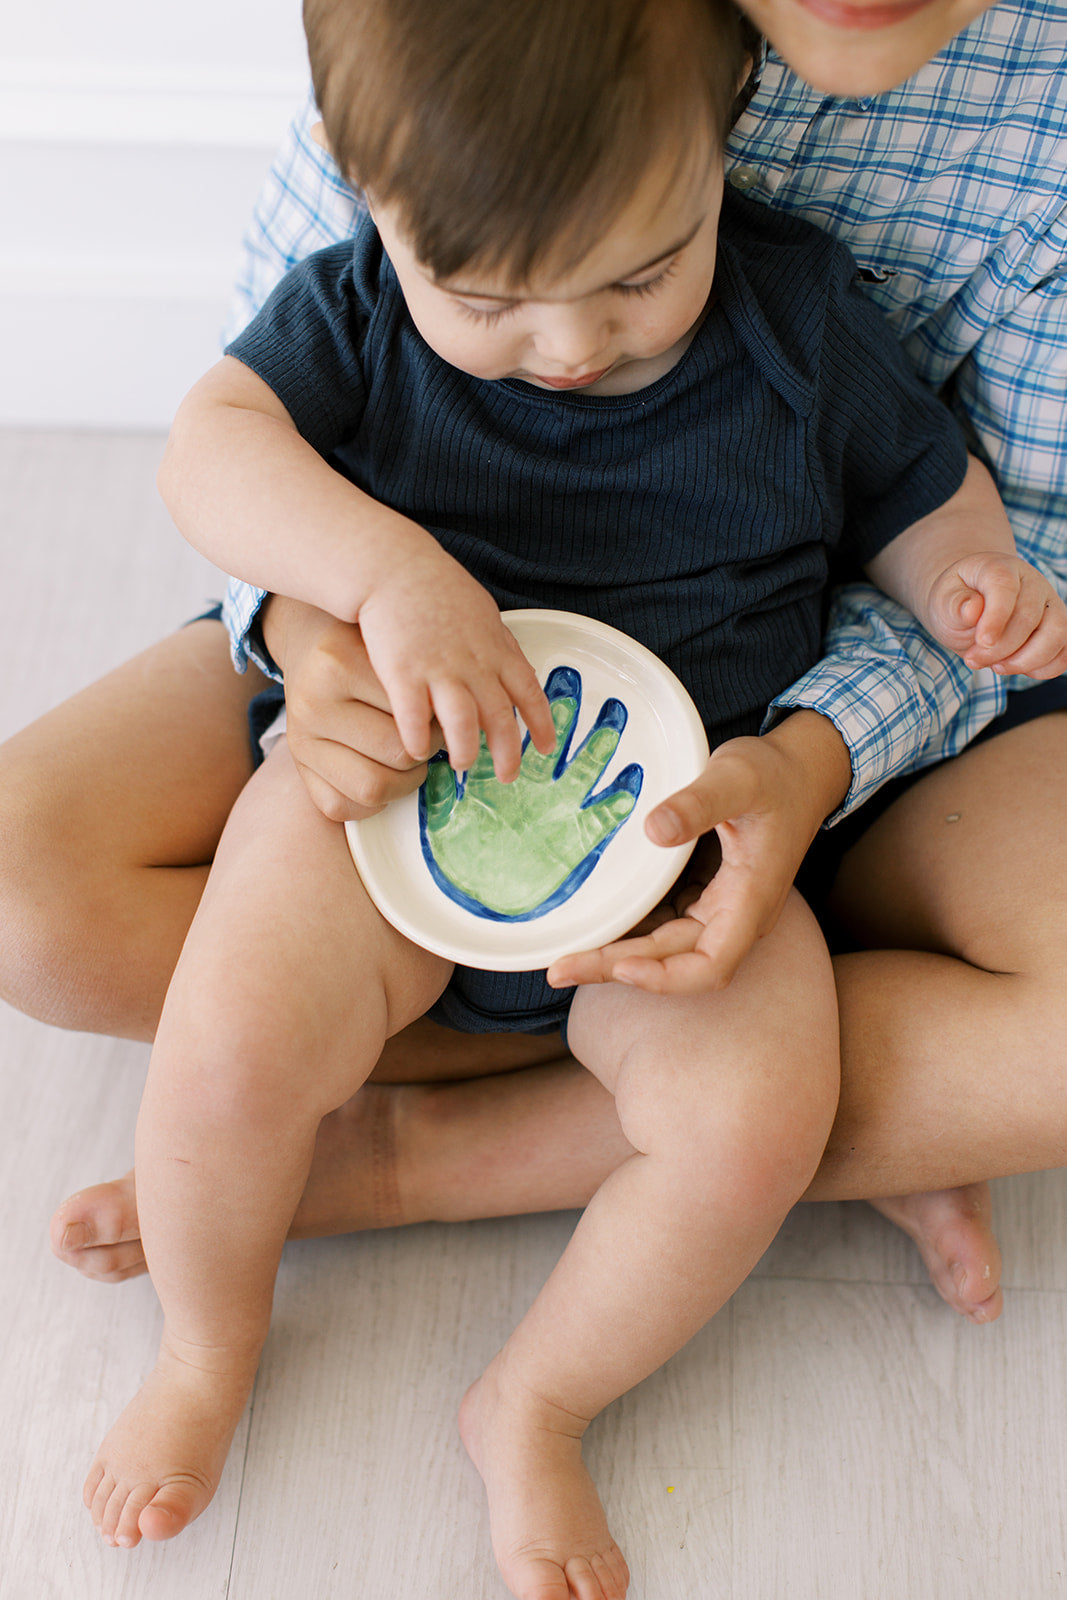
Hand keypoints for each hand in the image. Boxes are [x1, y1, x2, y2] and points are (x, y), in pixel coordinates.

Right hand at [261, 595, 428, 821]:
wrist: (309, 645)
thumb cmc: (363, 645)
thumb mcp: (391, 644)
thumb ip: (420, 679)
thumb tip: (458, 731)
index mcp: (338, 663)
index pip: (415, 714)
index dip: (440, 721)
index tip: (441, 713)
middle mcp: (312, 704)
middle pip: (399, 754)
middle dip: (426, 752)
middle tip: (429, 736)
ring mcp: (300, 741)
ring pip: (373, 788)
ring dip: (404, 782)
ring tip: (410, 757)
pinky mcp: (298, 768)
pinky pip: (344, 807)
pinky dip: (372, 802)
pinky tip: (381, 772)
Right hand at [357, 545, 556, 779]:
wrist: (394, 565)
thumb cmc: (434, 586)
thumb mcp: (480, 611)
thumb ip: (494, 643)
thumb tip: (507, 666)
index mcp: (496, 647)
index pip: (528, 691)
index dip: (540, 723)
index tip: (546, 747)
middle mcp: (474, 662)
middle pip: (500, 717)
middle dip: (508, 752)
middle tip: (508, 776)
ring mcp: (440, 668)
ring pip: (463, 723)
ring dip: (464, 750)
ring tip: (461, 764)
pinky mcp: (403, 672)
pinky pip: (414, 718)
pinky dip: (418, 739)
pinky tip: (415, 751)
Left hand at [423, 668, 641, 918]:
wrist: (487, 899)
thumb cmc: (465, 862)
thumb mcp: (446, 823)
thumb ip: (442, 795)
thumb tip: (429, 763)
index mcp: (504, 779)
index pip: (513, 736)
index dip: (519, 710)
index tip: (522, 686)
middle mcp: (534, 788)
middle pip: (552, 742)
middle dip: (565, 715)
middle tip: (579, 682)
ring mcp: (558, 808)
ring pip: (582, 767)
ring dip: (597, 745)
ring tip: (615, 717)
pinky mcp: (576, 836)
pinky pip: (601, 815)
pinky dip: (617, 797)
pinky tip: (631, 778)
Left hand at [546, 711, 851, 994]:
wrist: (799, 772)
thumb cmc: (772, 774)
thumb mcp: (737, 776)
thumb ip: (699, 803)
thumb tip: (654, 830)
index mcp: (751, 899)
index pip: (711, 965)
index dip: (666, 977)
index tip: (621, 966)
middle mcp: (737, 917)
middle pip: (676, 964)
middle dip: (618, 969)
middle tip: (559, 968)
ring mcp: (721, 910)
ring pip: (666, 951)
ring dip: (618, 958)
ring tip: (565, 960)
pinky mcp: (706, 899)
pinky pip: (664, 928)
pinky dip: (631, 935)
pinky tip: (595, 930)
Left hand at [926, 554, 1066, 678]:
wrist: (970, 604)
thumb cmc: (957, 601)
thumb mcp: (942, 599)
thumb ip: (954, 603)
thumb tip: (972, 610)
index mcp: (1000, 568)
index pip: (1005, 588)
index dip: (996, 617)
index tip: (982, 641)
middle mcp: (1032, 582)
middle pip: (1029, 617)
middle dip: (1000, 648)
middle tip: (972, 660)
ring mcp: (1050, 605)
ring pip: (1057, 634)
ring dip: (1026, 660)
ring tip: (997, 667)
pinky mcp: (1058, 628)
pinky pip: (1065, 652)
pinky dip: (1044, 668)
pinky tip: (1017, 668)